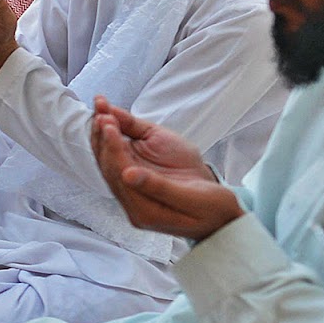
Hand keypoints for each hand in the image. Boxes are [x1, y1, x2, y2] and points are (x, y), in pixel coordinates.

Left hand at [91, 96, 241, 240]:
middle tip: (102, 108)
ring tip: (101, 107)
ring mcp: (132, 193)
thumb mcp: (193, 197)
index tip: (108, 123)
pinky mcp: (137, 181)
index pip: (118, 174)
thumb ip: (158, 186)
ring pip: (108, 160)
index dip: (112, 147)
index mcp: (143, 210)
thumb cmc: (213, 207)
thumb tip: (127, 174)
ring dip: (102, 134)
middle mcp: (132, 204)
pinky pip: (118, 157)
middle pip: (107, 166)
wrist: (222, 215)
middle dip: (102, 136)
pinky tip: (110, 118)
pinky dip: (112, 137)